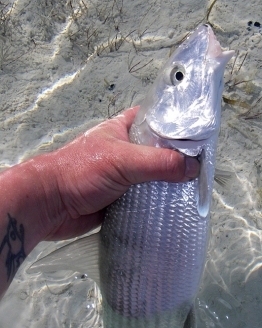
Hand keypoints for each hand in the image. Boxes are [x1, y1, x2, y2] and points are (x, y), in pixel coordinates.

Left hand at [29, 107, 199, 240]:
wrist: (51, 206)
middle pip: (159, 152)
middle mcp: (126, 150)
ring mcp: (124, 175)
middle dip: (177, 161)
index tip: (200, 138)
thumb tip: (192, 168)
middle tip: (201, 170)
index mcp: (124, 129)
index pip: (157, 120)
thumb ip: (158, 163)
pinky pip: (146, 198)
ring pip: (154, 177)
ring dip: (168, 185)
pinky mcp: (122, 197)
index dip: (178, 126)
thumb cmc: (79, 171)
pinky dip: (157, 202)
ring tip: (192, 191)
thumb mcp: (122, 160)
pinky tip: (173, 207)